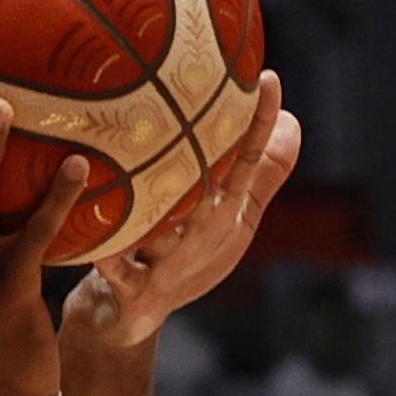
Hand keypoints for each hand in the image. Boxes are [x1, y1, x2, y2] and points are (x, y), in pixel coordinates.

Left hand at [61, 77, 301, 356]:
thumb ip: (258, 175)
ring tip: (147, 171)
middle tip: (201, 106)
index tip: (268, 79)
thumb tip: (293, 124)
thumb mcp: (227, 222)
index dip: (258, 125)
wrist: (130, 317)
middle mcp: (202, 235)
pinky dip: (113, 262)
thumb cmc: (179, 259)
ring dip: (160, 210)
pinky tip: (103, 247)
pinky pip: (121, 274)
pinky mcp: (136, 292)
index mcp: (225, 213)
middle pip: (209, 192)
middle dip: (210, 156)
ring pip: (166, 231)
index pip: (247, 163)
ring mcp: (170, 264)